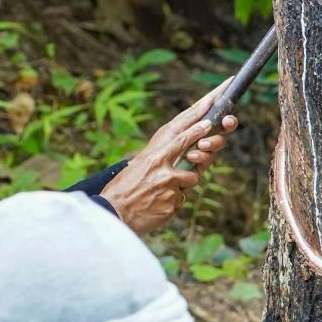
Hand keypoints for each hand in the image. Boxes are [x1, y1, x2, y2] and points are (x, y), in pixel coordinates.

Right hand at [99, 84, 238, 234]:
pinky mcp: (173, 202)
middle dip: (203, 140)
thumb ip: (158, 157)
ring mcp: (169, 184)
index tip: (209, 109)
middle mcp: (162, 165)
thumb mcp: (138, 165)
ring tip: (161, 190)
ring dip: (182, 184)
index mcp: (152, 154)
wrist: (112, 213)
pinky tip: (157, 205)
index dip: (196, 120)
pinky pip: (181, 198)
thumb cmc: (123, 188)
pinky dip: (172, 201)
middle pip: (191, 148)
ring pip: (191, 179)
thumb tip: (180, 152)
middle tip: (208, 135)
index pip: (178, 132)